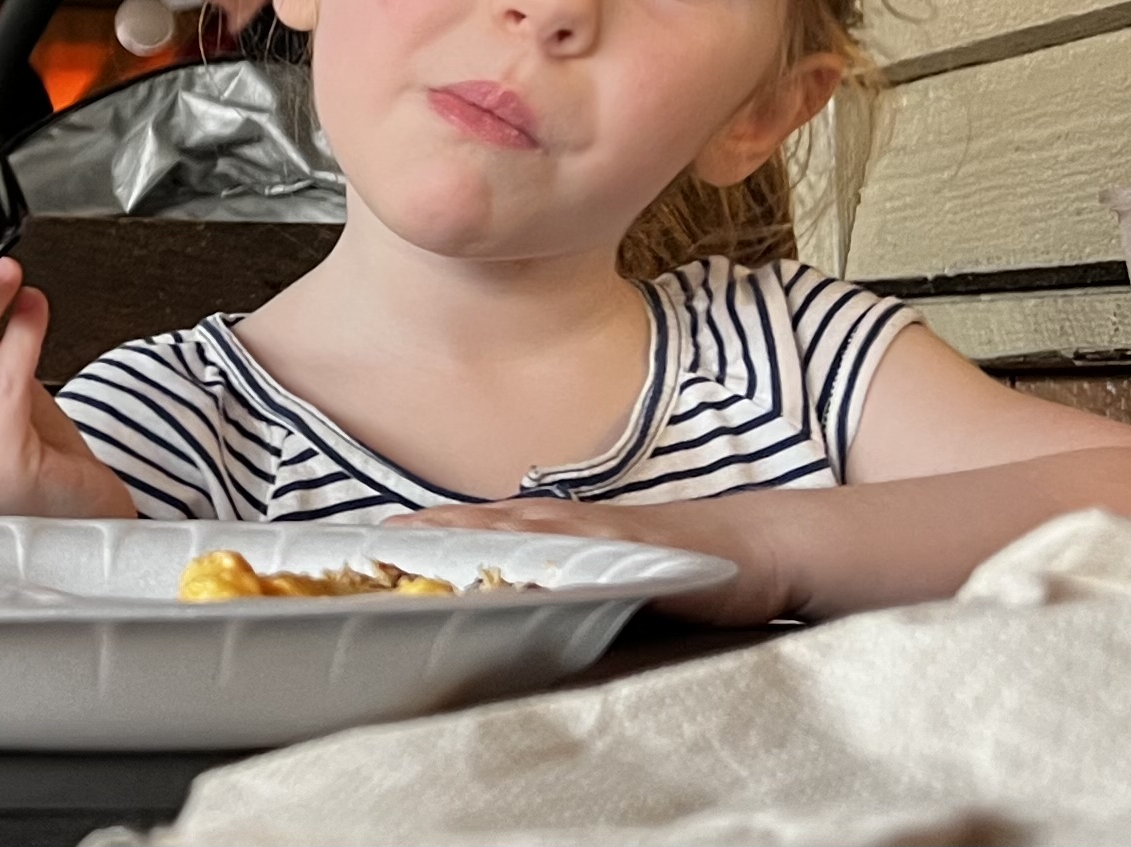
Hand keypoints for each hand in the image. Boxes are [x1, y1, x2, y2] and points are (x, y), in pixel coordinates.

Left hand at [397, 495, 795, 624]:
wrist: (755, 548)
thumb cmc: (680, 563)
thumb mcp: (610, 571)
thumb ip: (564, 582)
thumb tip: (516, 604)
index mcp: (557, 531)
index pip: (481, 529)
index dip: (431, 534)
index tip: (376, 543)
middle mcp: (568, 526)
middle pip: (485, 525)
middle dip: (431, 534)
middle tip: (375, 545)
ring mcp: (598, 536)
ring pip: (518, 532)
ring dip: (467, 537)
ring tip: (417, 547)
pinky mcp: (631, 555)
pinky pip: (578, 556)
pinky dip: (541, 561)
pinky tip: (511, 573)